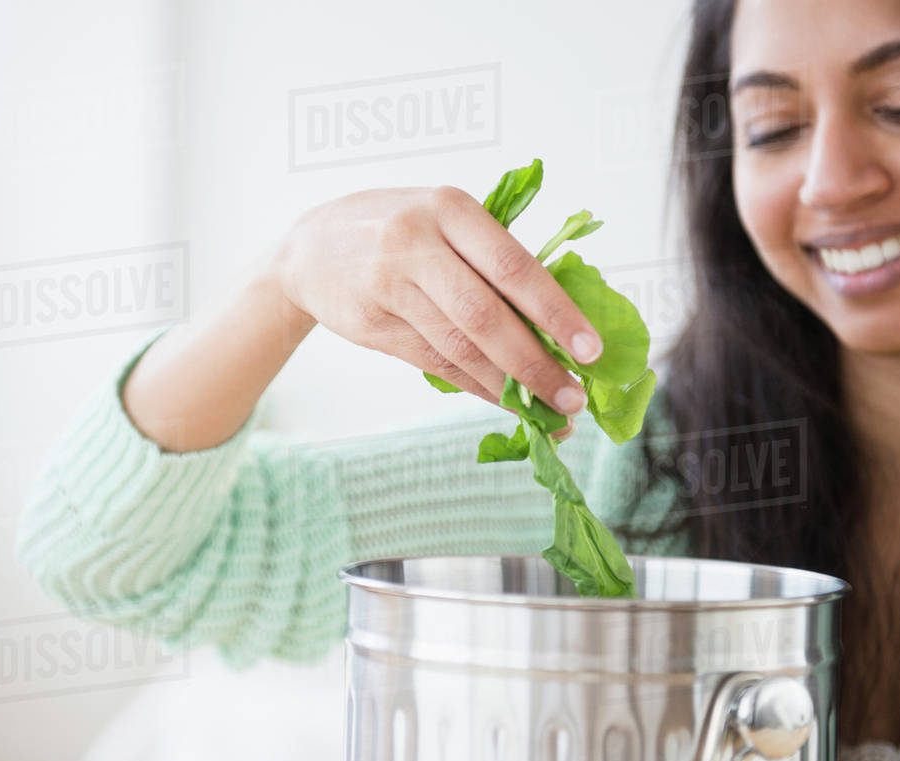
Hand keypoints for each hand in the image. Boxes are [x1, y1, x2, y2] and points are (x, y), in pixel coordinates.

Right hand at [267, 186, 603, 436]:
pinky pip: (434, 364)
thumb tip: (561, 321)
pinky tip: (505, 402)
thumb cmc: (399, 229)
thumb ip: (491, 255)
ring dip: (509, 387)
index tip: (590, 349)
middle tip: (574, 397)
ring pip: (459, 348)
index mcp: (449, 208)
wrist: (310, 249)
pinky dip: (476, 387)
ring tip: (550, 413)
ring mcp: (389, 286)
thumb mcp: (443, 217)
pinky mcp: (372, 325)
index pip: (512, 266)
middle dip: (535, 363)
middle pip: (485, 316)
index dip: (555, 311)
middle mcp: (416, 243)